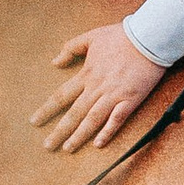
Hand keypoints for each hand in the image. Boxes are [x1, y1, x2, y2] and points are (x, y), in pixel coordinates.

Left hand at [32, 21, 166, 154]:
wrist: (149, 38)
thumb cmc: (121, 36)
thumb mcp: (91, 36)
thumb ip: (71, 48)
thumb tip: (55, 62)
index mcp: (87, 74)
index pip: (62, 96)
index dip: (47, 110)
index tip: (35, 122)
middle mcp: (97, 87)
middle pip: (74, 113)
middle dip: (59, 131)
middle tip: (48, 146)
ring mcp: (114, 95)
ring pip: (92, 119)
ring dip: (79, 135)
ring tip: (68, 148)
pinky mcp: (130, 100)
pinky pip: (117, 120)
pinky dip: (107, 132)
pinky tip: (98, 144)